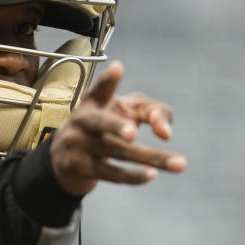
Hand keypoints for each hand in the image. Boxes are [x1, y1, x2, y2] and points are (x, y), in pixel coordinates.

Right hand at [49, 61, 186, 195]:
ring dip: (150, 159)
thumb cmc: (105, 129)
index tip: (117, 68)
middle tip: (133, 132)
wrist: (66, 159)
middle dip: (116, 126)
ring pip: (117, 152)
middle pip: (100, 122)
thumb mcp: (127, 112)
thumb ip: (154, 112)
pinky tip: (151, 175)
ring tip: (179, 164)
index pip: (99, 89)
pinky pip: (111, 174)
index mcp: (93, 102)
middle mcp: (81, 121)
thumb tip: (166, 134)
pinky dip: (133, 176)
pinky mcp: (80, 168)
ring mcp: (78, 145)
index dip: (108, 80)